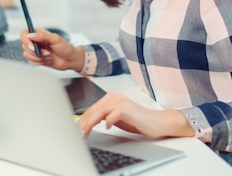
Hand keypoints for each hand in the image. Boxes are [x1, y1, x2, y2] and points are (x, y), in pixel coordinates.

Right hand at [19, 28, 84, 71]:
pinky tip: (47, 60)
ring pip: (27, 55)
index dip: (26, 40)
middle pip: (24, 45)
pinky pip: (31, 62)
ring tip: (49, 56)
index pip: (24, 33)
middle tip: (47, 52)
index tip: (33, 46)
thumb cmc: (65, 48)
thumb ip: (43, 36)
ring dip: (38, 58)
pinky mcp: (37, 59)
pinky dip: (39, 62)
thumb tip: (31, 35)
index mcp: (39, 33)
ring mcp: (36, 51)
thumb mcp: (56, 39)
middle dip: (35, 51)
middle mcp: (36, 41)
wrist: (70, 60)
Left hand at [77, 92, 194, 138]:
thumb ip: (103, 117)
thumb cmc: (137, 120)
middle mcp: (114, 97)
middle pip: (93, 110)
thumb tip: (87, 124)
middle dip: (83, 123)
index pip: (91, 109)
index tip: (75, 130)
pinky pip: (114, 114)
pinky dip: (108, 121)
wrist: (157, 122)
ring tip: (85, 132)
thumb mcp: (116, 118)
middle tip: (76, 134)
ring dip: (90, 123)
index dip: (81, 120)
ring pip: (100, 111)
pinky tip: (106, 127)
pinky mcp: (128, 109)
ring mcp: (121, 102)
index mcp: (110, 97)